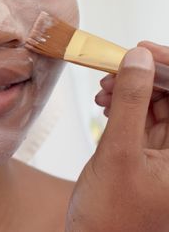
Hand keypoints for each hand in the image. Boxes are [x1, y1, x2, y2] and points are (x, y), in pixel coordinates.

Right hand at [66, 42, 168, 231]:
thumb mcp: (118, 154)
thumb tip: (138, 59)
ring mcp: (167, 152)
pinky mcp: (148, 154)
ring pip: (158, 104)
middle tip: (112, 70)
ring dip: (131, 90)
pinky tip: (105, 104)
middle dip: (145, 77)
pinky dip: (124, 106)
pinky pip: (142, 118)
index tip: (141, 50)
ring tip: (103, 90)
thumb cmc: (111, 215)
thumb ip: (131, 103)